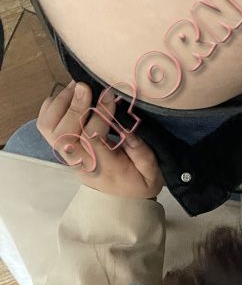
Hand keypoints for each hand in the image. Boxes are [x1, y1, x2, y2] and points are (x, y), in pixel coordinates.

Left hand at [37, 81, 163, 198]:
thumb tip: (128, 132)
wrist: (121, 198)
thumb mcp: (151, 175)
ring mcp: (68, 154)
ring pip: (49, 128)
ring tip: (77, 87)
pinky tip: (69, 96)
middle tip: (85, 86)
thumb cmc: (138, 182)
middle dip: (74, 106)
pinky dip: (52, 106)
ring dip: (60, 104)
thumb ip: (143, 155)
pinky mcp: (62, 147)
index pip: (91, 139)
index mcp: (104, 168)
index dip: (99, 113)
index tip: (110, 95)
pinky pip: (46, 125)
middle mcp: (80, 161)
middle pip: (64, 133)